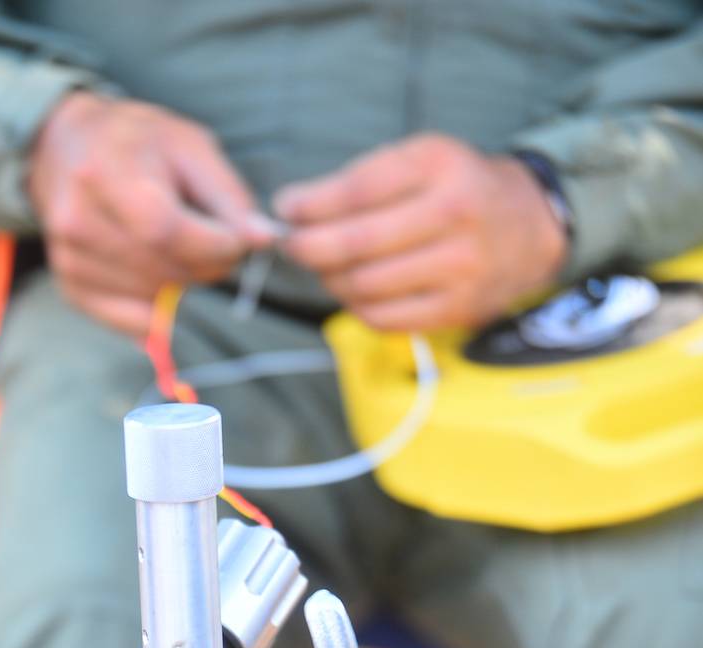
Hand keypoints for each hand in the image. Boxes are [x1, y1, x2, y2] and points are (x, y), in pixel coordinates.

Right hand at [29, 92, 278, 336]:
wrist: (66, 149)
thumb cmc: (137, 143)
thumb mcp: (189, 146)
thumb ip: (228, 195)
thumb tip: (263, 239)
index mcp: (107, 173)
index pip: (167, 232)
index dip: (214, 245)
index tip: (235, 240)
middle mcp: (79, 221)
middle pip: (164, 270)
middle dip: (206, 265)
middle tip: (212, 243)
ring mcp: (71, 260)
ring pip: (154, 299)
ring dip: (184, 284)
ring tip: (178, 248)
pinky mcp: (72, 288)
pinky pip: (133, 322)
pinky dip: (160, 308)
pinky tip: (161, 276)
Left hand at [274, 134, 568, 331]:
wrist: (530, 227)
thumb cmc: (456, 190)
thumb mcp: (421, 161)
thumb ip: (361, 180)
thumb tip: (292, 210)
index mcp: (440, 165)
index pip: (358, 190)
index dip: (311, 205)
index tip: (285, 209)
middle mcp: (455, 213)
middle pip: (358, 243)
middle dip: (310, 248)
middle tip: (292, 246)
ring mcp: (460, 266)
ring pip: (366, 285)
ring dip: (332, 280)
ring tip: (327, 268)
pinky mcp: (458, 308)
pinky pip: (385, 318)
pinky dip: (357, 307)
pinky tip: (355, 291)